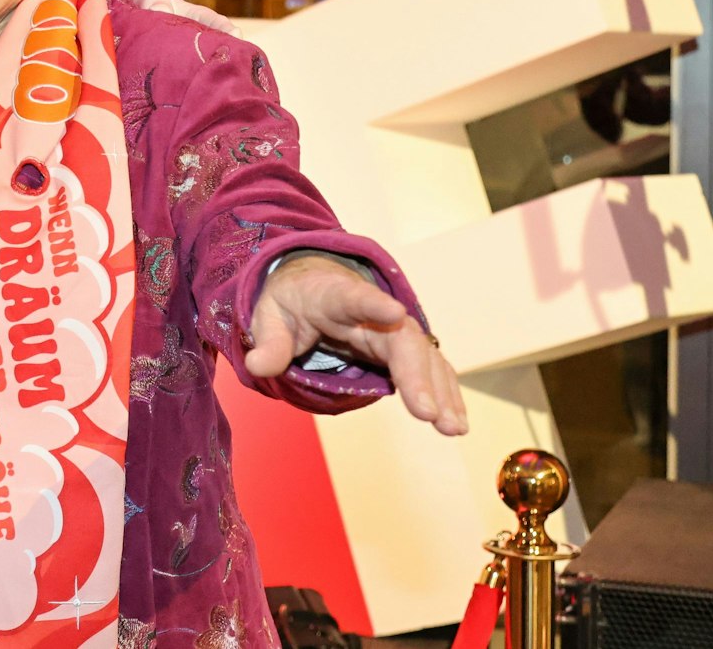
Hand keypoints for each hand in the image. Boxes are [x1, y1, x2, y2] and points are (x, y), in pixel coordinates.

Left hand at [247, 253, 467, 435]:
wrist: (312, 283)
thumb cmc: (292, 300)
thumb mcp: (269, 314)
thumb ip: (269, 340)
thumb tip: (257, 366)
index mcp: (336, 296)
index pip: (355, 297)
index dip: (374, 304)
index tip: (394, 311)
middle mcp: (374, 312)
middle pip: (401, 339)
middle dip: (417, 375)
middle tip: (428, 413)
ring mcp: (394, 330)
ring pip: (424, 357)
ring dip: (441, 392)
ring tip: (452, 428)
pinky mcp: (403, 350)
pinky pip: (429, 370)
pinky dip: (444, 394)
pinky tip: (455, 422)